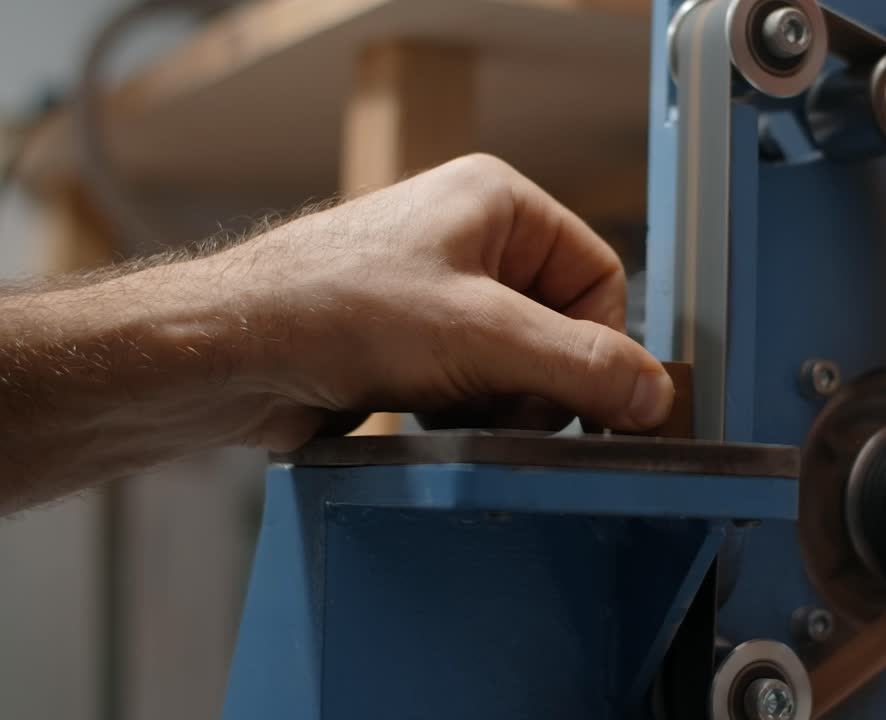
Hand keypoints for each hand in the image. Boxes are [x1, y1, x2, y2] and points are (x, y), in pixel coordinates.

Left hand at [227, 154, 673, 448]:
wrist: (228, 356)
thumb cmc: (335, 310)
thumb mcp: (482, 337)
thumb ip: (581, 366)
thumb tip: (657, 395)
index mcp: (499, 202)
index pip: (601, 277)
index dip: (599, 345)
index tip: (591, 400)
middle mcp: (472, 236)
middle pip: (564, 325)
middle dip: (540, 379)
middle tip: (504, 404)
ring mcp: (440, 288)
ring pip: (522, 361)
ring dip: (501, 399)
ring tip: (452, 405)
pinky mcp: (412, 337)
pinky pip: (478, 380)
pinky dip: (466, 408)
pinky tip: (426, 412)